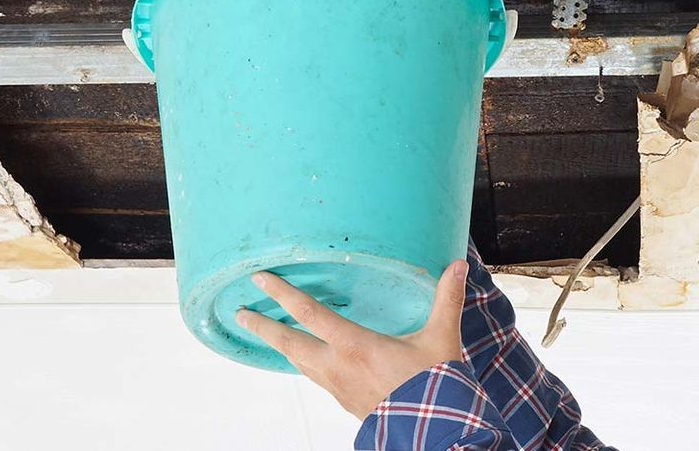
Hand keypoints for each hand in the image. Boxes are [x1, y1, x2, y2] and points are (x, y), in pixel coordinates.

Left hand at [236, 259, 469, 417]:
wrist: (432, 432)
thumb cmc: (434, 386)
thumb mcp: (441, 338)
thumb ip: (446, 299)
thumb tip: (458, 266)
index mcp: (354, 345)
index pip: (308, 313)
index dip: (282, 293)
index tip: (260, 279)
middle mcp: (337, 366)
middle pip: (288, 343)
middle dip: (262, 326)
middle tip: (240, 313)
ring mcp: (337, 387)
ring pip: (298, 362)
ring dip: (278, 346)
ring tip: (266, 333)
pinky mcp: (344, 401)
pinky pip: (314, 377)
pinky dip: (302, 362)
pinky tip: (305, 359)